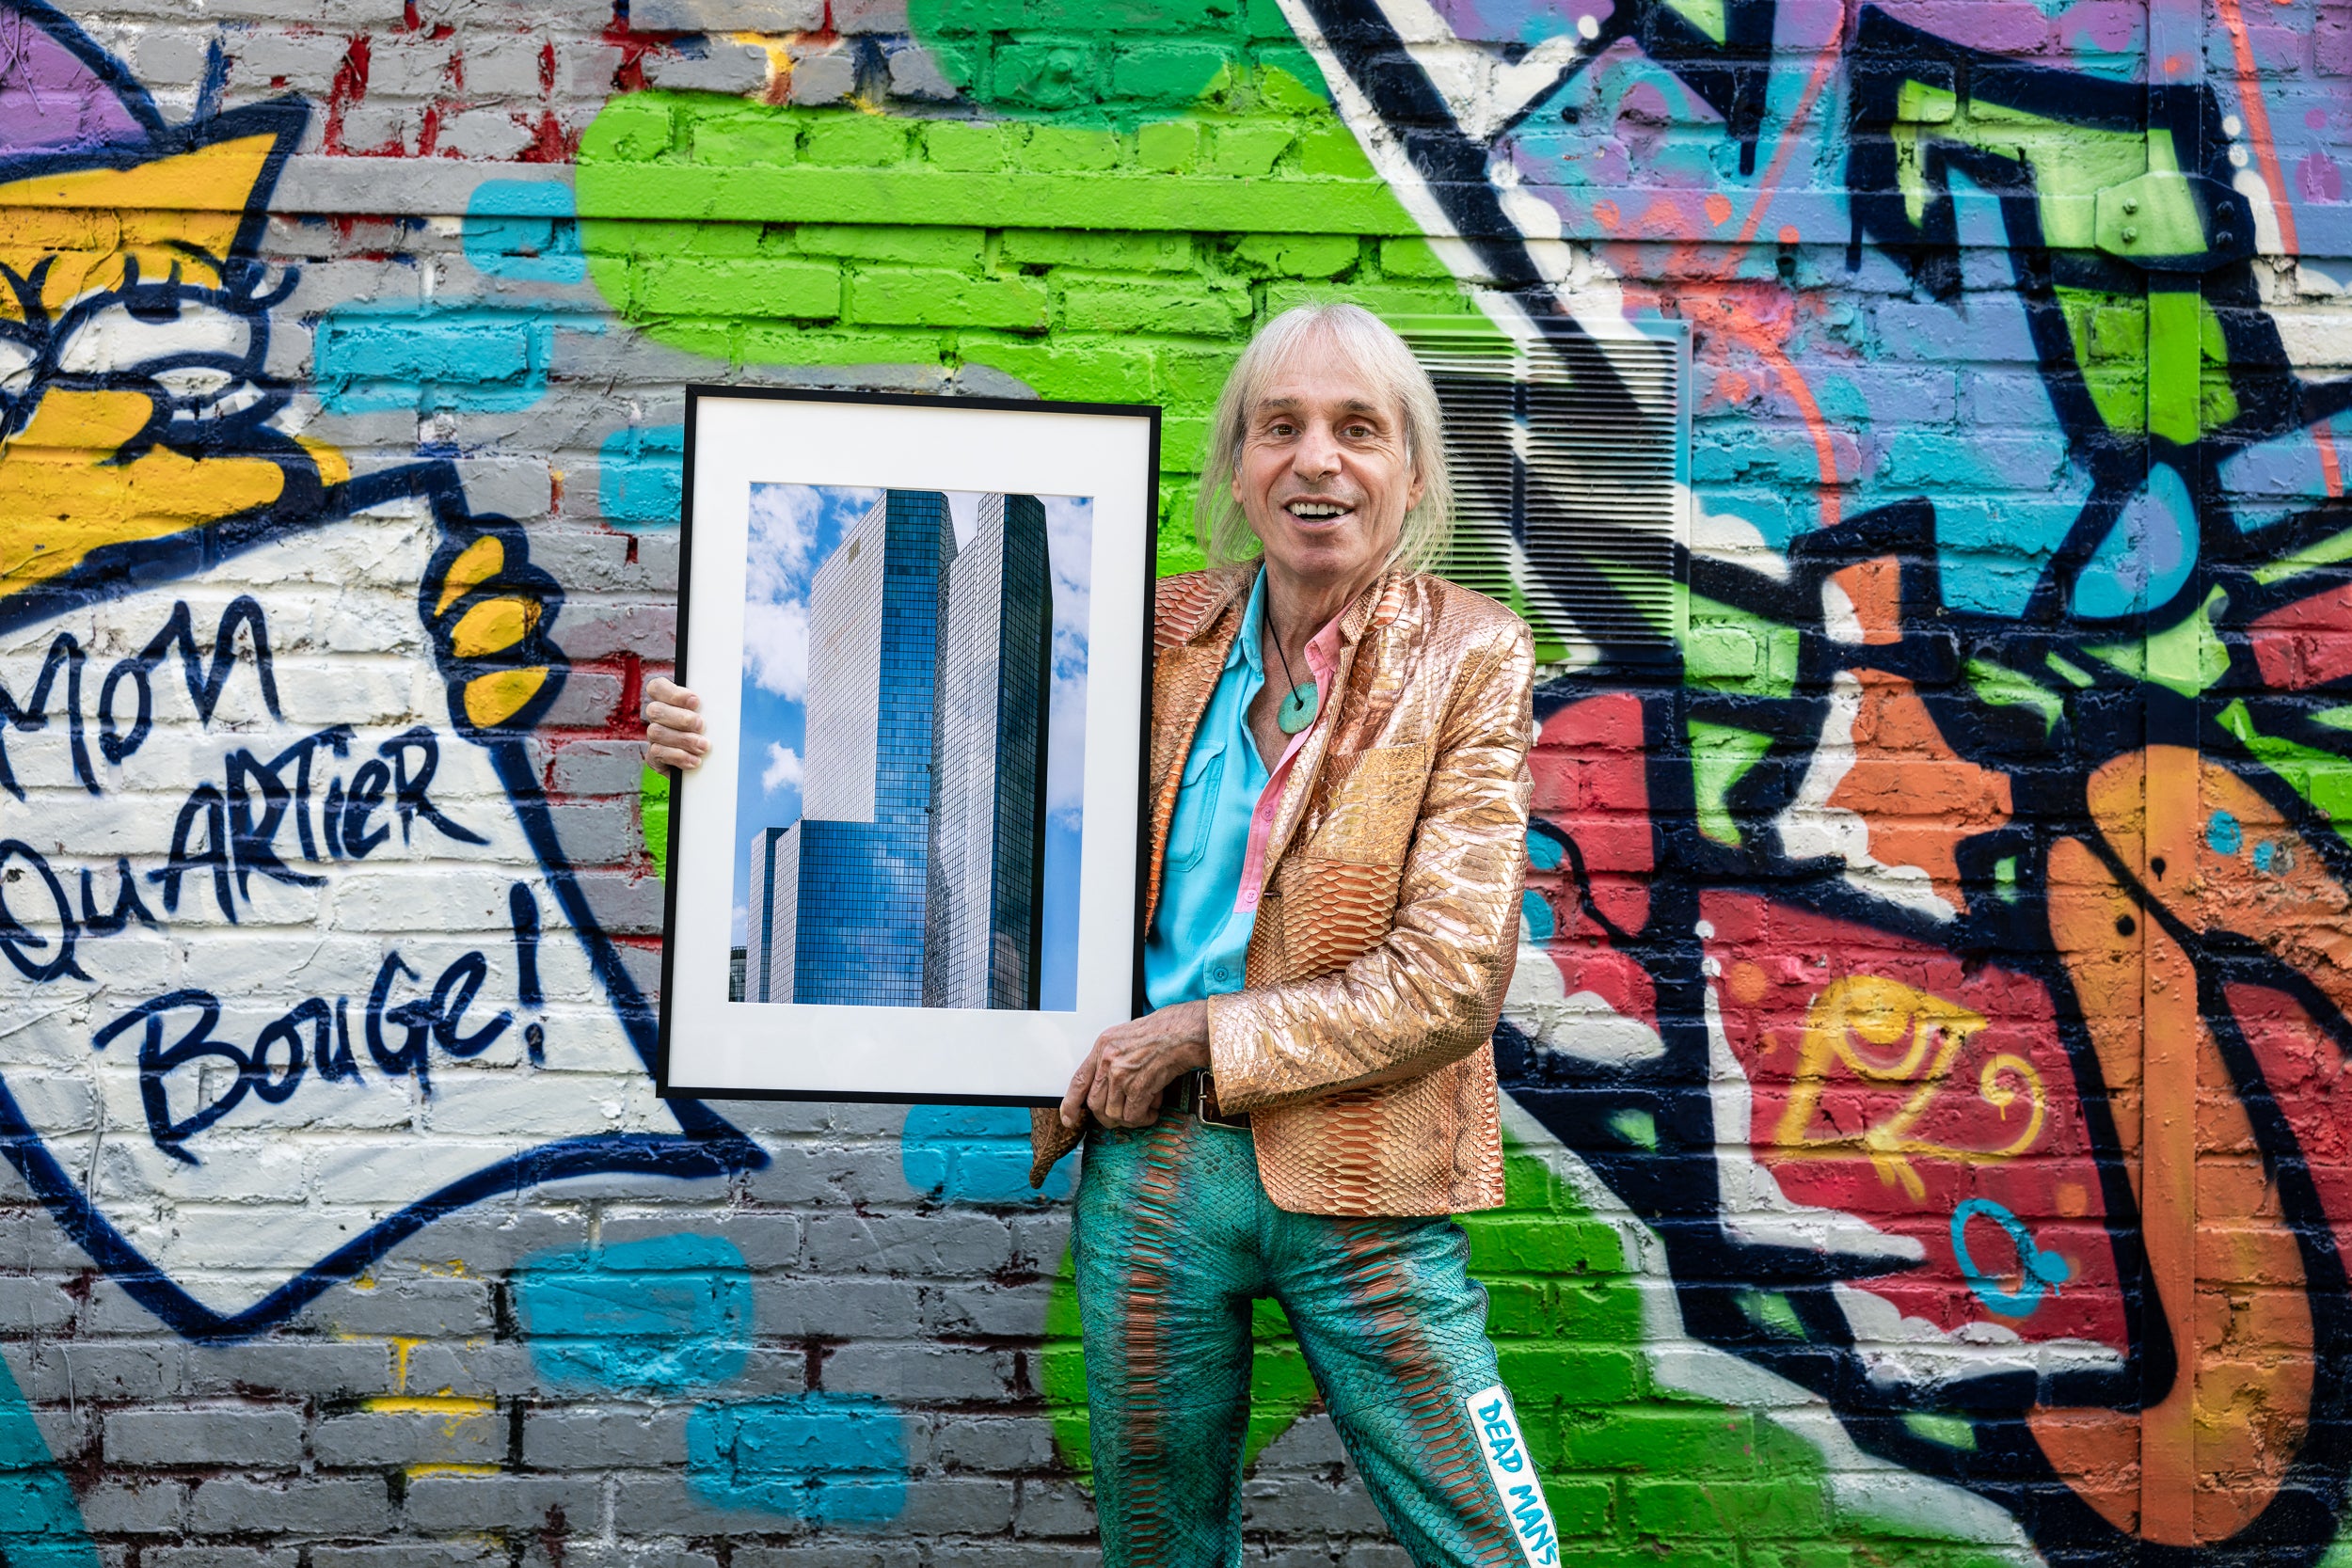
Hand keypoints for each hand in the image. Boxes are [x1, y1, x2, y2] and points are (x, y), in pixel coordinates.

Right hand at [644, 677, 708, 770]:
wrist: (712, 765)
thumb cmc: (712, 733)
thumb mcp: (713, 717)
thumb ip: (711, 707)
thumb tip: (724, 701)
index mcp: (668, 701)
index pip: (657, 687)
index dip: (672, 693)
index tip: (695, 701)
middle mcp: (658, 717)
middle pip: (655, 710)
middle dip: (681, 718)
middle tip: (701, 725)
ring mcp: (655, 737)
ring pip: (656, 732)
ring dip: (683, 739)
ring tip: (703, 746)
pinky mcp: (655, 757)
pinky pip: (658, 753)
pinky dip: (679, 756)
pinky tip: (694, 760)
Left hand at [1061, 1000, 1211, 1129]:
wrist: (1183, 1032)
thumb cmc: (1162, 1032)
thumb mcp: (1126, 1038)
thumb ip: (1112, 1059)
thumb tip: (1107, 1087)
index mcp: (1102, 1047)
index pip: (1078, 1081)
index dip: (1070, 1104)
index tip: (1069, 1118)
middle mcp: (1108, 1061)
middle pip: (1095, 1104)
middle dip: (1108, 1117)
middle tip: (1123, 1116)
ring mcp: (1122, 1074)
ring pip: (1114, 1113)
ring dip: (1130, 1118)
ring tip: (1145, 1109)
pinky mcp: (1138, 1086)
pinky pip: (1133, 1116)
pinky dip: (1143, 1118)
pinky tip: (1153, 1110)